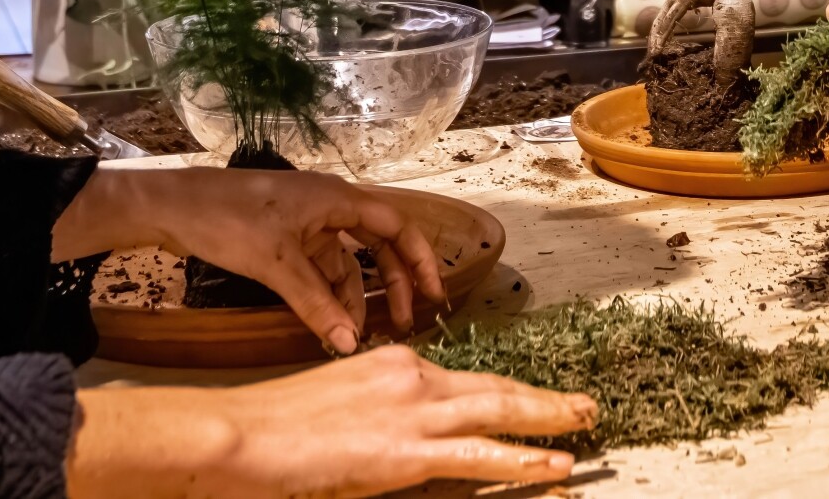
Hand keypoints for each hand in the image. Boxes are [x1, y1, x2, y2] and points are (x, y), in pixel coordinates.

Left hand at [55, 165, 446, 353]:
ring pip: (345, 262)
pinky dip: (328, 294)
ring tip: (359, 334)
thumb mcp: (277, 265)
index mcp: (337, 199)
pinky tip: (328, 322)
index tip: (434, 295)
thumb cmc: (229, 221)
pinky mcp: (284, 239)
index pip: (396, 226)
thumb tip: (350, 345)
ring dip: (355, 295)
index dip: (419, 259)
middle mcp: (329, 207)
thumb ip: (316, 305)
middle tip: (405, 321)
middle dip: (393, 282)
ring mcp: (306, 223)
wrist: (173, 208)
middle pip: (377, 244)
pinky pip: (320, 268)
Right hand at [70, 345, 596, 498]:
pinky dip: (524, 459)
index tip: (533, 398)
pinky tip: (555, 465)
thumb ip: (377, 410)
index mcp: (395, 363)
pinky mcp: (406, 452)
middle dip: (544, 397)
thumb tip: (400, 431)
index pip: (465, 379)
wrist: (243, 434)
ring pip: (500, 411)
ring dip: (549, 419)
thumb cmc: (277, 426)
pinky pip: (480, 455)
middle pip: (495, 386)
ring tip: (585, 424)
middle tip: (585, 404)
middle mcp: (412, 376)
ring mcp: (413, 412)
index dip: (505, 391)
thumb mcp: (337, 403)